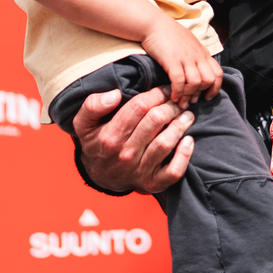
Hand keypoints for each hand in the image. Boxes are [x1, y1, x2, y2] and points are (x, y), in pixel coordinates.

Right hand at [72, 86, 194, 194]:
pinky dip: (184, 155)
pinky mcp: (152, 184)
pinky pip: (173, 172)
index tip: (164, 89)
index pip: (139, 107)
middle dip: (171, 106)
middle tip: (178, 100)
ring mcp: (140, 171)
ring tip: (187, 114)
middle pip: (155, 121)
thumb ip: (92, 106)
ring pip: (165, 143)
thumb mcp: (84, 124)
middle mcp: (125, 155)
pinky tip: (189, 140)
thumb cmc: (97, 143)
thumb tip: (115, 95)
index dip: (156, 94)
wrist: (100, 176)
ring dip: (180, 125)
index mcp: (110, 137)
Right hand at [141, 19, 223, 107]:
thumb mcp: (189, 44)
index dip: (215, 88)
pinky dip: (178, 92)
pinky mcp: (172, 60)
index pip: (218, 73)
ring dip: (188, 95)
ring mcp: (186, 57)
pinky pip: (179, 81)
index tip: (207, 97)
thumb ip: (196, 56)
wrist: (153, 23)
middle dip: (200, 93)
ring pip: (196, 82)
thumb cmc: (169, 35)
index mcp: (203, 53)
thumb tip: (198, 73)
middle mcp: (197, 56)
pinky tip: (173, 96)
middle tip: (190, 101)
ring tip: (180, 102)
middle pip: (209, 80)